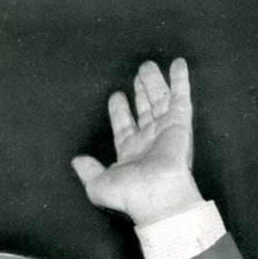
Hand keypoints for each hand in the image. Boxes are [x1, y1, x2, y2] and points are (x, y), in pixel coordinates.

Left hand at [72, 57, 203, 226]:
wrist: (155, 195)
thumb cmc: (127, 194)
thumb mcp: (96, 185)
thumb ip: (87, 170)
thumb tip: (77, 160)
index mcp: (130, 153)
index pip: (124, 126)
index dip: (119, 111)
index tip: (116, 96)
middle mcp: (148, 140)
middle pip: (144, 110)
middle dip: (140, 92)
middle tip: (137, 74)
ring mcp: (165, 130)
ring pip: (159, 100)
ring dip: (154, 82)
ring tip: (147, 65)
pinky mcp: (180, 123)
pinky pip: (181, 96)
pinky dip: (180, 79)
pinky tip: (177, 63)